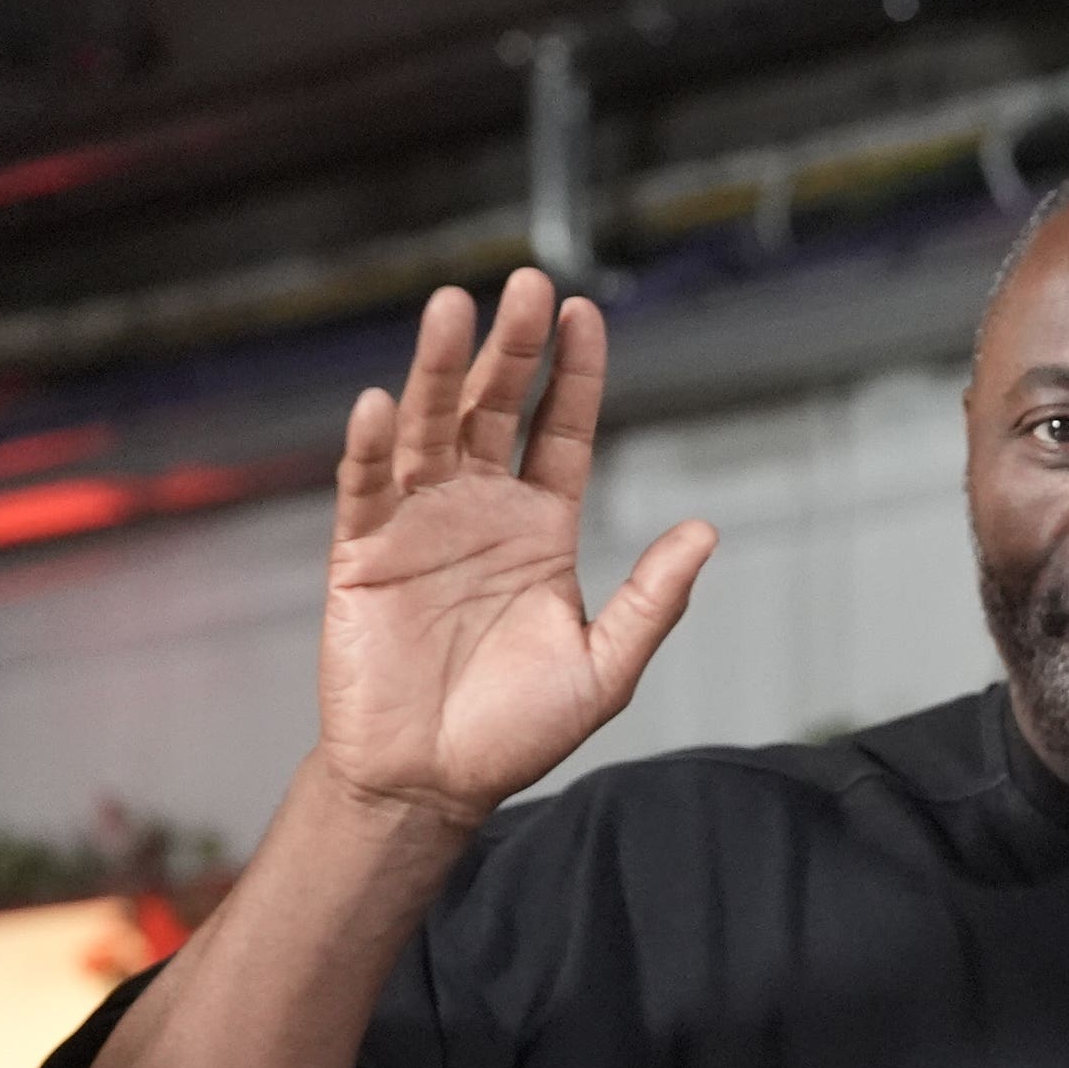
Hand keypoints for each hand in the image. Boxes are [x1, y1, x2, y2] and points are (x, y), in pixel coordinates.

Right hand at [317, 269, 717, 830]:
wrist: (434, 783)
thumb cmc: (518, 730)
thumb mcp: (606, 667)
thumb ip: (653, 599)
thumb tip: (707, 531)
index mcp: (540, 529)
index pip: (559, 431)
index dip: (572, 374)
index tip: (585, 312)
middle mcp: (479, 511)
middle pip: (494, 410)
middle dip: (511, 348)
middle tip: (528, 284)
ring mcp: (417, 526)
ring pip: (426, 430)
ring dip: (434, 370)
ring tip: (451, 308)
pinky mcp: (361, 556)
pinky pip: (364, 490)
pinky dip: (367, 448)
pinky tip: (378, 405)